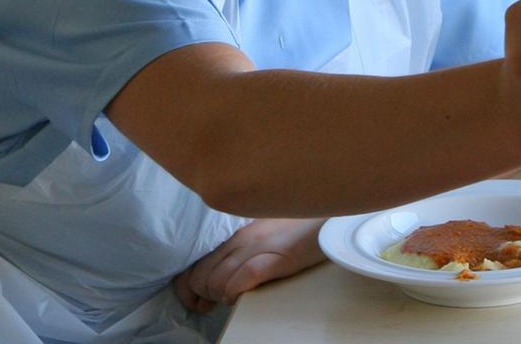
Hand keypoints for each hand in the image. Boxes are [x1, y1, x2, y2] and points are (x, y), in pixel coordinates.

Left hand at [173, 218, 326, 312]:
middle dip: (202, 295)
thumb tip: (224, 272)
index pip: (195, 263)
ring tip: (231, 298)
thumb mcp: (265, 233)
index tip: (197, 300)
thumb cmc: (303, 228)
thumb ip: (243, 247)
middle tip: (213, 303)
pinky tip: (239, 296)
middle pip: (200, 275)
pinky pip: (241, 279)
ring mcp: (258, 247)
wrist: (332, 218)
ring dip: (218, 297)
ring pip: (216, 280)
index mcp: (236, 233)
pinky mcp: (276, 258)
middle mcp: (242, 238)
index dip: (187, 287)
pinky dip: (234, 293)